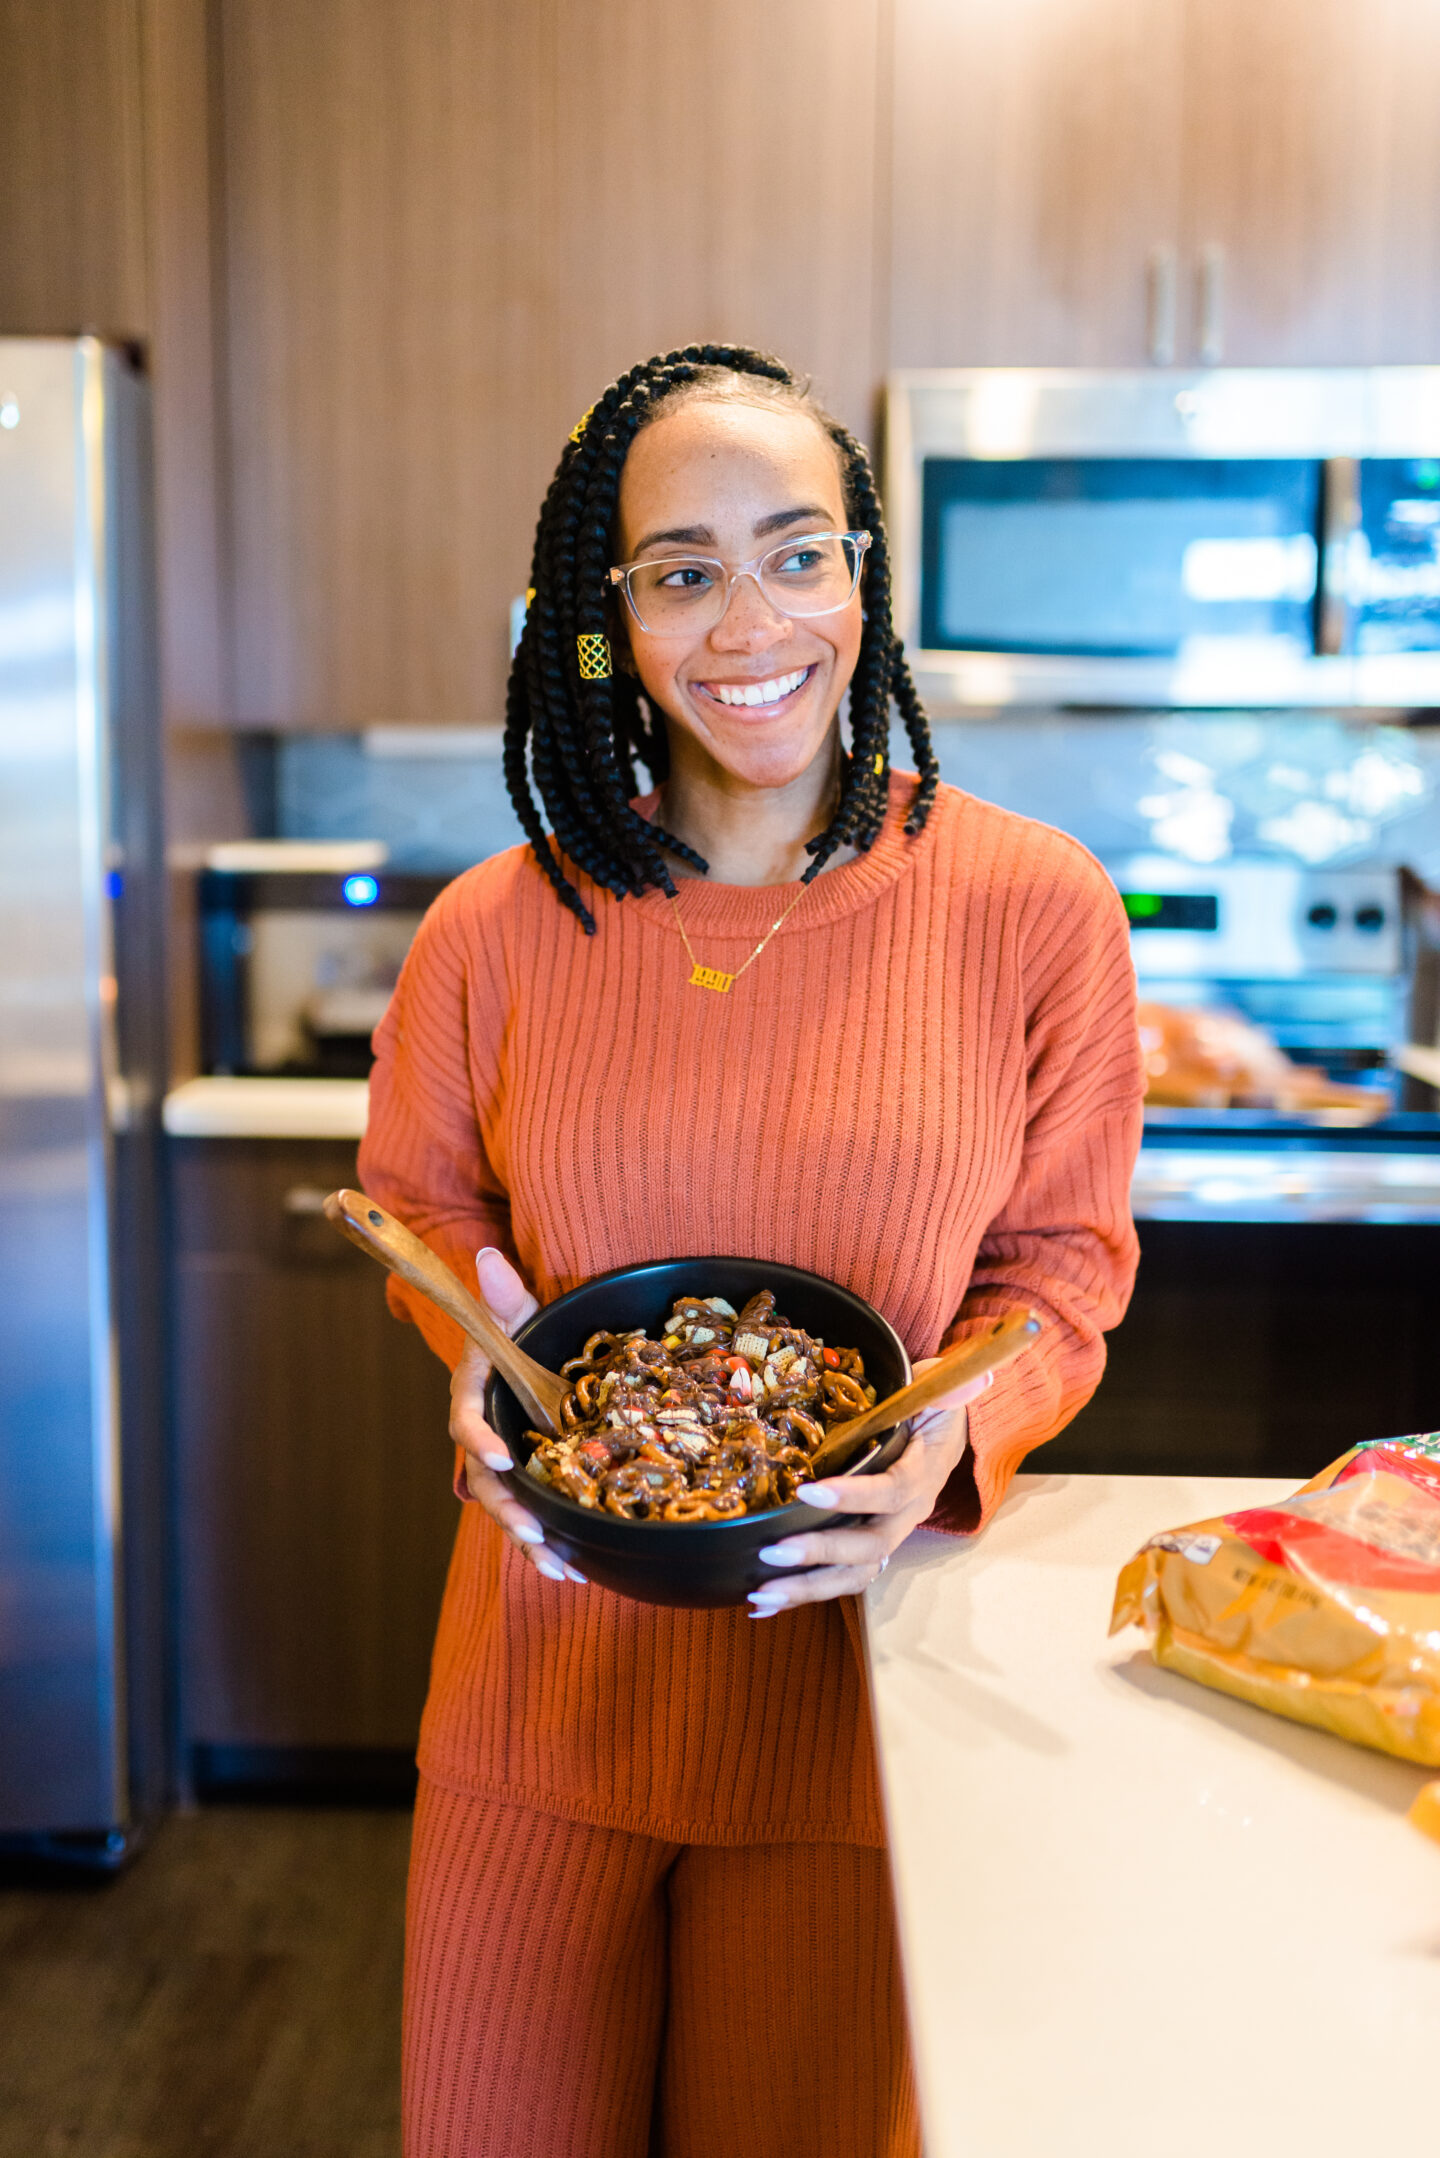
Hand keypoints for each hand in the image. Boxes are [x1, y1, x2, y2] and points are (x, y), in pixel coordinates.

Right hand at [448, 1248, 585, 1585]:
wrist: (532, 1348)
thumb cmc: (523, 1325)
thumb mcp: (515, 1306)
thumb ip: (503, 1290)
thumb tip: (488, 1256)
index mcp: (474, 1391)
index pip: (466, 1419)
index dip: (479, 1441)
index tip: (503, 1459)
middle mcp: (484, 1432)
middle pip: (485, 1479)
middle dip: (508, 1509)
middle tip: (533, 1532)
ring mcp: (506, 1459)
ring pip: (509, 1506)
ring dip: (531, 1540)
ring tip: (560, 1570)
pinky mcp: (530, 1477)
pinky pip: (534, 1512)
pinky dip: (551, 1541)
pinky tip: (576, 1570)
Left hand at [746, 1358, 994, 1616]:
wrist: (944, 1429)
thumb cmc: (929, 1404)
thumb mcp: (935, 1386)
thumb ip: (947, 1385)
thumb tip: (980, 1374)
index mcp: (922, 1473)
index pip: (891, 1491)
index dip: (854, 1496)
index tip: (808, 1492)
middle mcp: (908, 1513)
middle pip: (870, 1547)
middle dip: (821, 1553)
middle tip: (772, 1553)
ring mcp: (889, 1532)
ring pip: (855, 1573)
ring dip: (807, 1587)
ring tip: (760, 1595)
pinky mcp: (870, 1545)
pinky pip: (842, 1576)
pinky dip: (803, 1591)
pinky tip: (761, 1603)